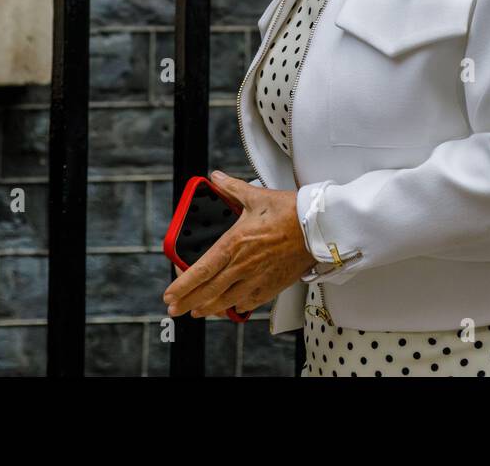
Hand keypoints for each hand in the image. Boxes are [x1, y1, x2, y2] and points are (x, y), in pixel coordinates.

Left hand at [163, 171, 314, 318]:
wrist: (319, 228)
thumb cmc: (291, 213)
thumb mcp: (256, 197)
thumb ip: (232, 188)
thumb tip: (217, 178)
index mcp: (235, 243)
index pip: (201, 270)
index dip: (182, 285)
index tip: (170, 294)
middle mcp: (243, 265)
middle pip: (208, 291)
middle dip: (188, 302)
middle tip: (175, 309)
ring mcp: (257, 278)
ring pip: (226, 301)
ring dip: (208, 308)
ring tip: (197, 312)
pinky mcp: (272, 286)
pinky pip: (249, 302)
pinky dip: (236, 307)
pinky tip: (231, 308)